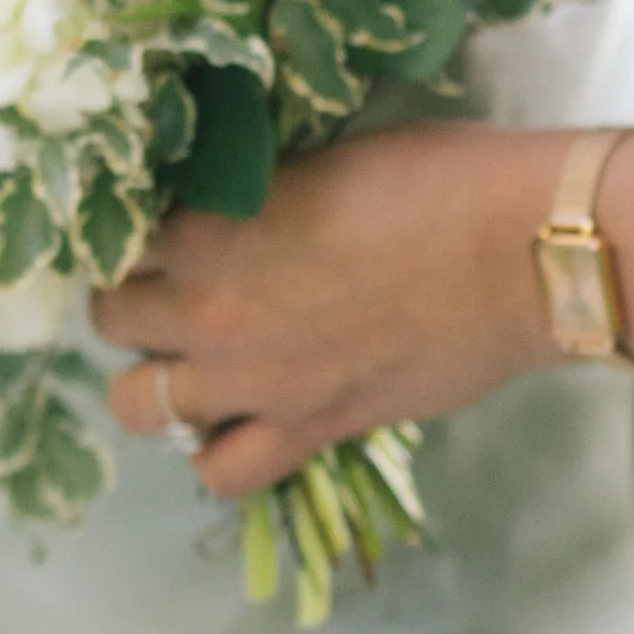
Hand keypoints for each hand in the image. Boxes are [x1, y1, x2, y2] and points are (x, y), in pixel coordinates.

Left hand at [94, 122, 569, 496]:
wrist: (523, 251)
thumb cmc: (436, 176)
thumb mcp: (318, 159)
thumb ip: (253, 196)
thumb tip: (231, 215)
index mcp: (206, 227)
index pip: (115, 237)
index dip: (136, 233)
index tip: (163, 229)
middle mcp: (208, 310)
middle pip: (111, 320)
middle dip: (136, 303)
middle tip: (179, 289)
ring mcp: (253, 382)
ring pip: (138, 406)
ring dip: (160, 381)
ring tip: (199, 360)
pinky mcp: (308, 431)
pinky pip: (223, 473)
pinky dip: (220, 453)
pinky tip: (245, 419)